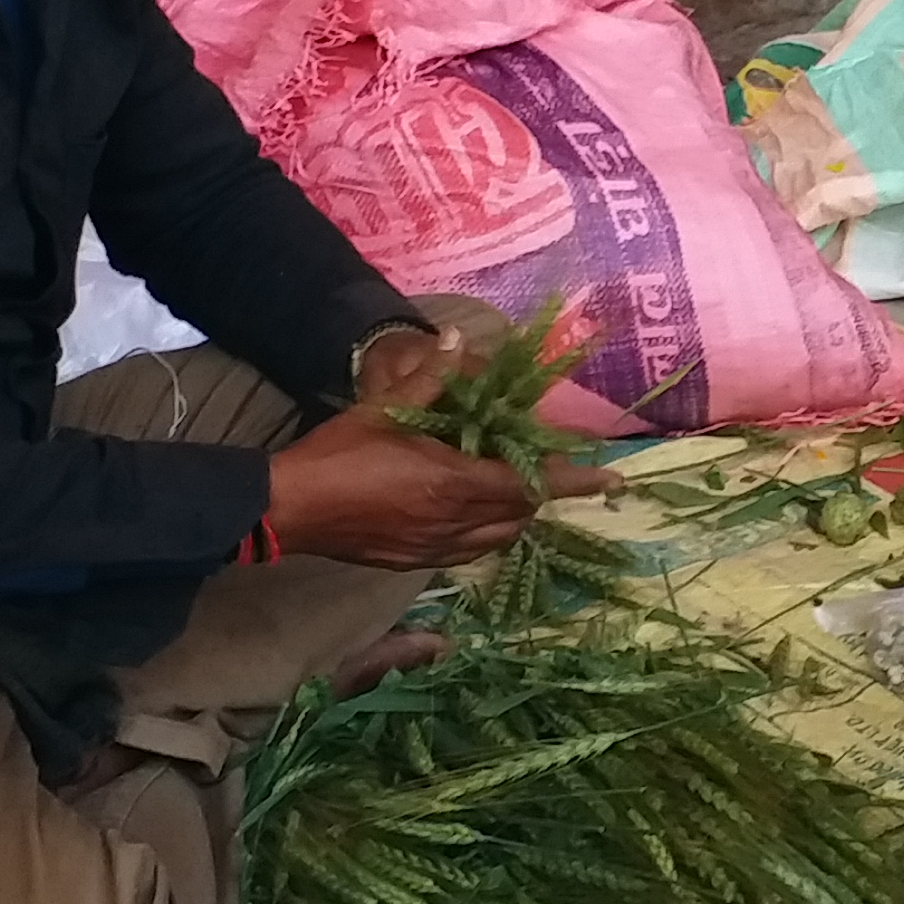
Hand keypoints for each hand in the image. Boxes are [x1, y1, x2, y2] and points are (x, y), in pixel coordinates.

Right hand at [269, 325, 620, 570]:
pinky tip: (473, 513)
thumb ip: (428, 378)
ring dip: (515, 513)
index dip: (575, 481)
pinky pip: (471, 550)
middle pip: (521, 512)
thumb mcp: (383, 410)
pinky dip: (487, 531)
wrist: (290, 509)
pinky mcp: (416, 562)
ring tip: (514, 487)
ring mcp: (435, 548)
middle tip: (548, 467)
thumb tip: (457, 341)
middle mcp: (455, 522)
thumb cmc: (336, 455)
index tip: (612, 480)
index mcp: (453, 483)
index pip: (532, 483)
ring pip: (500, 536)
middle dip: (542, 491)